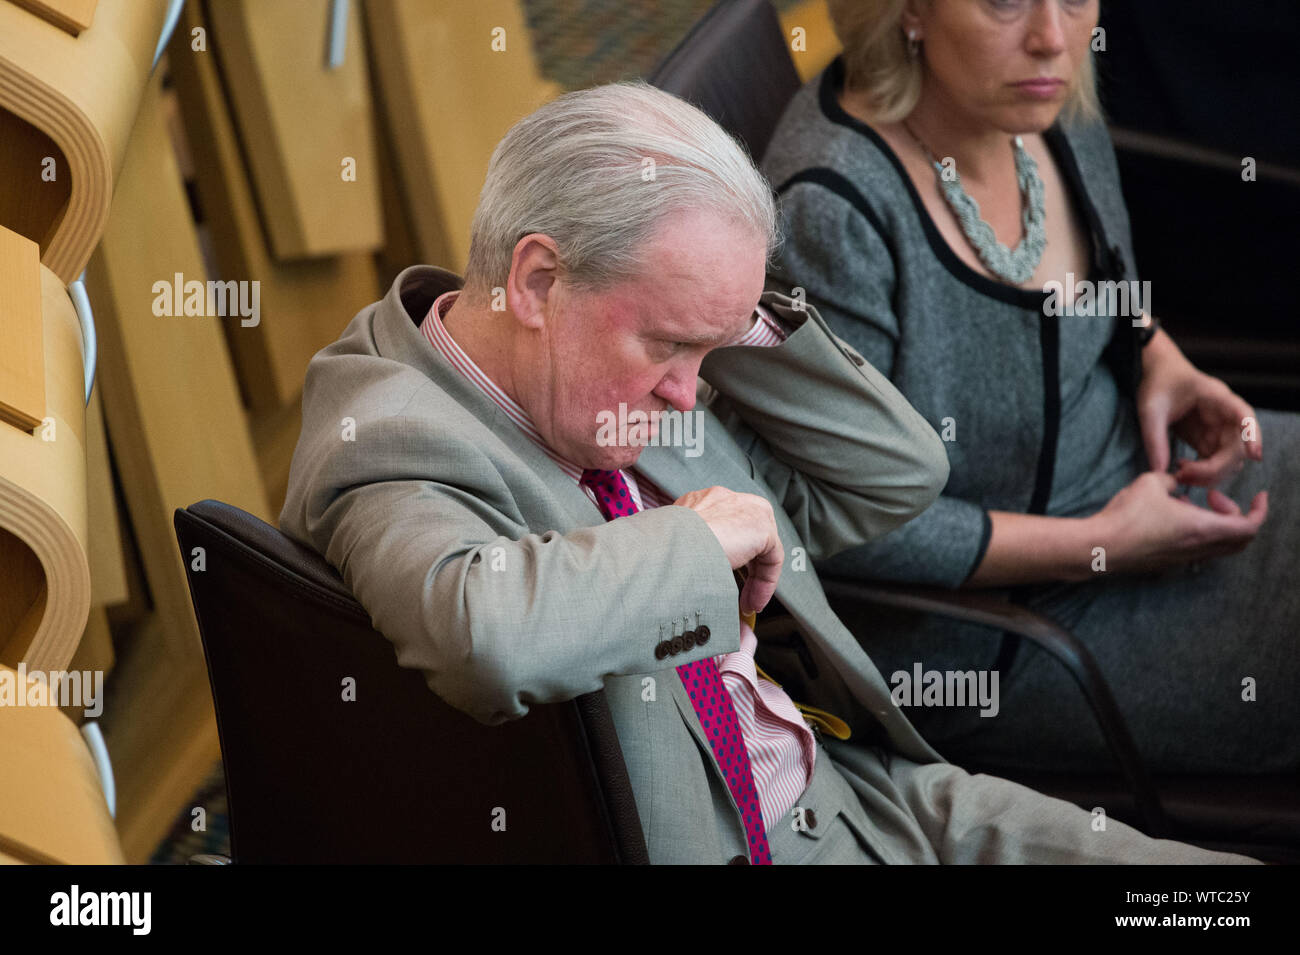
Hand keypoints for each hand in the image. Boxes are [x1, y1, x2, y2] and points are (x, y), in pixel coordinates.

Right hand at [673, 486, 783, 612]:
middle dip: (745, 571)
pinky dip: (765, 582)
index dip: (731, 560)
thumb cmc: (664, 550)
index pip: (728, 529)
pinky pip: (772, 557)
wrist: (670, 546)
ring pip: (762, 548)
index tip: (724, 583)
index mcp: (705, 501)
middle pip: (748, 538)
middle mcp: (727, 500)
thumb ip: (694, 552)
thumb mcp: (678, 547)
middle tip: (739, 597)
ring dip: (755, 580)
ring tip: (746, 604)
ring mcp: (746, 508)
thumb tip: (696, 576)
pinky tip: (753, 601)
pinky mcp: (761, 524)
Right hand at [1090, 471, 1267, 574]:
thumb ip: (1173, 480)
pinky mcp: (1168, 563)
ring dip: (1215, 525)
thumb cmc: (1127, 515)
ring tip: (1189, 504)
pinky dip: (1198, 533)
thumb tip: (1177, 482)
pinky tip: (1172, 517)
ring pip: (1218, 546)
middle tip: (1216, 498)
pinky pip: (1197, 549)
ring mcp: (1183, 559)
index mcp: (1202, 528)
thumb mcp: (1152, 482)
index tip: (1258, 496)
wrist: (1101, 545)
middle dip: (1236, 516)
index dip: (1259, 511)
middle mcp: (1198, 548)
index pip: (1249, 527)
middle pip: (1239, 540)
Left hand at [1138, 331, 1262, 485]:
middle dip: (1215, 468)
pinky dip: (1202, 473)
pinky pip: (1215, 462)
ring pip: (1229, 460)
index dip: (1253, 435)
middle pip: (1236, 448)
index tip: (1255, 454)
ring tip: (1179, 475)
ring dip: (1210, 475)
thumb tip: (1159, 471)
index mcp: (1217, 398)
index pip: (1244, 415)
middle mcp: (1224, 415)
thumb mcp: (1150, 410)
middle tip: (1183, 475)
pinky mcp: (1207, 440)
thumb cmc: (1158, 384)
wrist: (1157, 374)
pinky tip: (1180, 471)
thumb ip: (1154, 439)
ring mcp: (1218, 430)